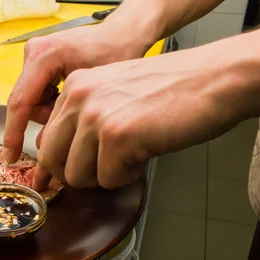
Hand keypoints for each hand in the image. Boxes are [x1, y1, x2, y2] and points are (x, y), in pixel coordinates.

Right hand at [4, 22, 150, 162]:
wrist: (124, 33)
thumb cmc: (117, 54)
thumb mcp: (93, 94)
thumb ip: (65, 119)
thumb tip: (43, 145)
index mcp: (43, 56)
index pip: (20, 102)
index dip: (14, 133)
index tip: (12, 156)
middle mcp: (33, 52)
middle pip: (27, 103)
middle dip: (46, 117)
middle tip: (75, 114)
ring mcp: (33, 55)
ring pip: (32, 101)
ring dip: (51, 109)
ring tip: (77, 101)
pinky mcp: (38, 61)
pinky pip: (37, 93)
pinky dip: (53, 100)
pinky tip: (72, 95)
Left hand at [33, 45, 250, 190]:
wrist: (214, 79)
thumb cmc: (170, 90)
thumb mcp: (113, 94)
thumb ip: (84, 119)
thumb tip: (60, 162)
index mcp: (74, 86)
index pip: (45, 138)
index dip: (55, 164)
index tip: (57, 179)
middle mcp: (78, 98)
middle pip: (51, 160)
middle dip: (75, 175)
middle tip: (102, 171)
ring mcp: (95, 116)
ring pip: (75, 175)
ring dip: (103, 176)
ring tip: (130, 156)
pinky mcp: (116, 136)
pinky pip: (107, 180)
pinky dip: (127, 176)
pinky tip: (146, 153)